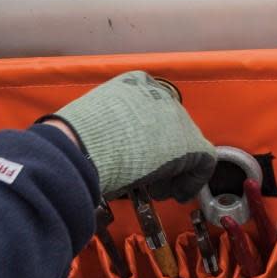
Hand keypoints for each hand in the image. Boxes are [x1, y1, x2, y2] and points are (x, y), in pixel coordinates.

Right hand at [46, 71, 215, 199]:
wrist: (80, 148)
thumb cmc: (75, 139)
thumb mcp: (92, 122)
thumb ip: (110, 128)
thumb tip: (112, 146)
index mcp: (134, 83)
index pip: (152, 112)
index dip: (149, 139)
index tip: (142, 156)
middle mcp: (159, 95)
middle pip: (172, 128)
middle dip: (163, 156)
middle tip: (150, 177)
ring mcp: (176, 117)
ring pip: (186, 145)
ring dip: (175, 170)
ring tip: (157, 188)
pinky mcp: (188, 143)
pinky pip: (201, 163)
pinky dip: (190, 181)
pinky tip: (175, 194)